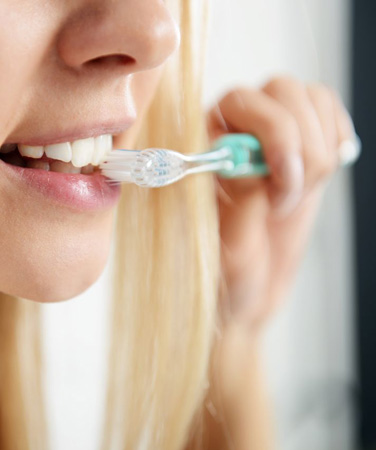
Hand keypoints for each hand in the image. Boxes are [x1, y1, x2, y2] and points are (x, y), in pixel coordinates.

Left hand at [207, 75, 356, 331]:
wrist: (246, 290)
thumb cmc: (225, 274)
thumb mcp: (229, 248)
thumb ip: (241, 202)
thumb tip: (253, 160)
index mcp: (196, 147)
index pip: (240, 100)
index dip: (272, 134)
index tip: (278, 188)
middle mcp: (228, 130)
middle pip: (282, 92)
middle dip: (299, 149)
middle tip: (286, 201)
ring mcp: (264, 133)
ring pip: (309, 99)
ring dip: (318, 151)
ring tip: (296, 196)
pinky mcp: (297, 143)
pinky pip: (326, 108)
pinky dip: (335, 138)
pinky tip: (318, 176)